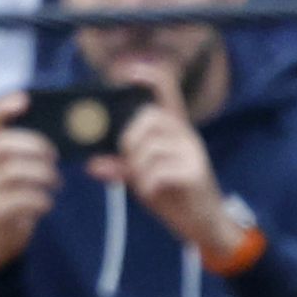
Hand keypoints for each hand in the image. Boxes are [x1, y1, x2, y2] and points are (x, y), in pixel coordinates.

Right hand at [0, 98, 57, 267]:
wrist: (2, 235)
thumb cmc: (21, 195)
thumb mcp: (24, 170)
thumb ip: (36, 152)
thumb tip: (72, 134)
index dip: (3, 107)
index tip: (26, 100)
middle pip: (0, 144)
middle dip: (33, 145)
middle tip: (55, 156)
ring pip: (12, 172)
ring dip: (42, 174)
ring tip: (57, 183)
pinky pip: (18, 201)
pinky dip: (40, 200)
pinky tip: (47, 203)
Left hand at [109, 74, 231, 251]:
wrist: (204, 226)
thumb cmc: (173, 196)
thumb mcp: (142, 178)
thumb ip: (121, 167)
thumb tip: (92, 165)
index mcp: (173, 129)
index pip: (166, 88)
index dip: (147, 75)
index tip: (126, 70)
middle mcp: (185, 134)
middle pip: (147, 117)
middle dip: (129, 142)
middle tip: (131, 165)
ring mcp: (192, 151)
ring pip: (148, 148)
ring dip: (137, 171)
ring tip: (146, 185)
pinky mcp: (195, 172)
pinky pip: (157, 172)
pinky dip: (147, 186)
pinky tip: (154, 193)